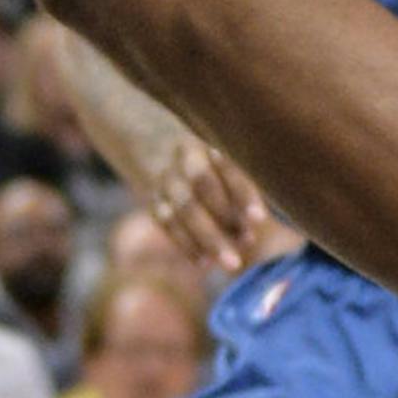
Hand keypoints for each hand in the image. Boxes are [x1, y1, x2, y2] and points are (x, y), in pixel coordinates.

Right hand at [147, 131, 270, 276]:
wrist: (138, 135)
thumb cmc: (193, 153)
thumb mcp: (210, 152)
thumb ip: (232, 182)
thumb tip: (255, 224)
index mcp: (206, 144)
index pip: (228, 167)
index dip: (244, 192)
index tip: (260, 219)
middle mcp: (184, 158)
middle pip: (204, 186)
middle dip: (226, 218)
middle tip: (248, 243)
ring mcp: (165, 178)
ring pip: (184, 208)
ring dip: (208, 237)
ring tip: (231, 262)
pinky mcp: (151, 198)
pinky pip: (166, 223)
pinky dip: (185, 243)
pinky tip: (202, 261)